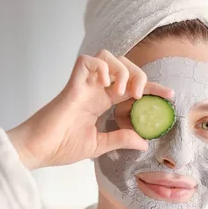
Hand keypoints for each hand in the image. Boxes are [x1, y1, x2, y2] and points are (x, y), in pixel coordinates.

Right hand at [7, 50, 173, 168]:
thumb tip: (144, 142)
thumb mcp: (99, 145)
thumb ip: (120, 139)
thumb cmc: (61, 147)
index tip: (170, 95)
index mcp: (101, 102)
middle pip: (123, 65)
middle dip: (139, 75)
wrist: (37, 151)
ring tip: (124, 91)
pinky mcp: (71, 85)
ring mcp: (83, 85)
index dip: (152, 88)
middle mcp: (94, 89)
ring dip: (122, 70)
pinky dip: (102, 67)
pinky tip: (107, 84)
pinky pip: (87, 60)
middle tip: (140, 95)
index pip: (132, 87)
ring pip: (108, 57)